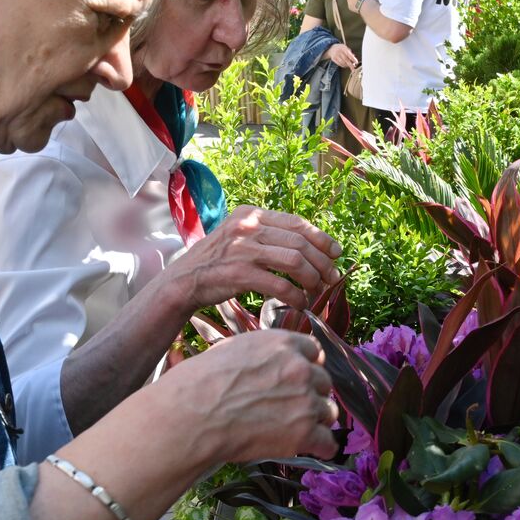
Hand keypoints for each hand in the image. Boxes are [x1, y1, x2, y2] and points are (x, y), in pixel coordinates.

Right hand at [161, 206, 341, 314]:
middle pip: (300, 242)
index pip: (296, 223)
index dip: (321, 238)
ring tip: (316, 291)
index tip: (336, 253)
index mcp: (250, 214)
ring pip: (294, 261)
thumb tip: (308, 247)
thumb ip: (267, 235)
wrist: (182, 282)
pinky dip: (296, 296)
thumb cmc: (216, 263)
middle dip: (322, 262)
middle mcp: (247, 227)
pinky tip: (300, 304)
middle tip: (331, 278)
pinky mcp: (239, 273)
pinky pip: (280, 285)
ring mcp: (243, 250)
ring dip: (312, 279)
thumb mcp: (239, 237)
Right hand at [162, 330, 337, 460]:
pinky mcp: (304, 433)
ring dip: (315, 420)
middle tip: (291, 408)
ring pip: (328, 412)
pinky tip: (313, 449)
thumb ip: (262, 354)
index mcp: (283, 343)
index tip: (298, 379)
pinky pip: (328, 443)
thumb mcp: (232, 349)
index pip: (314, 352)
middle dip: (310, 394)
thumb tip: (267, 364)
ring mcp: (305, 401)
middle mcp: (300, 369)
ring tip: (296, 429)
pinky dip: (321, 448)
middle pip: (323, 382)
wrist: (190, 417)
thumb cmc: (198, 383)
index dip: (306, 367)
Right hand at [323, 43, 358, 69]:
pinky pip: (339, 64)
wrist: (331, 48)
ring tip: (350, 66)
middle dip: (350, 65)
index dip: (353, 59)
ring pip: (342, 63)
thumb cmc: (340, 48)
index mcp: (343, 48)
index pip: (349, 54)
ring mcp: (336, 55)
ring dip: (347, 66)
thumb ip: (350, 52)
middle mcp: (339, 52)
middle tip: (353, 68)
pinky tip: (346, 65)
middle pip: (346, 60)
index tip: (356, 62)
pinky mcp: (333, 59)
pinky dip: (343, 66)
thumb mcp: (345, 48)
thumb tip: (354, 58)